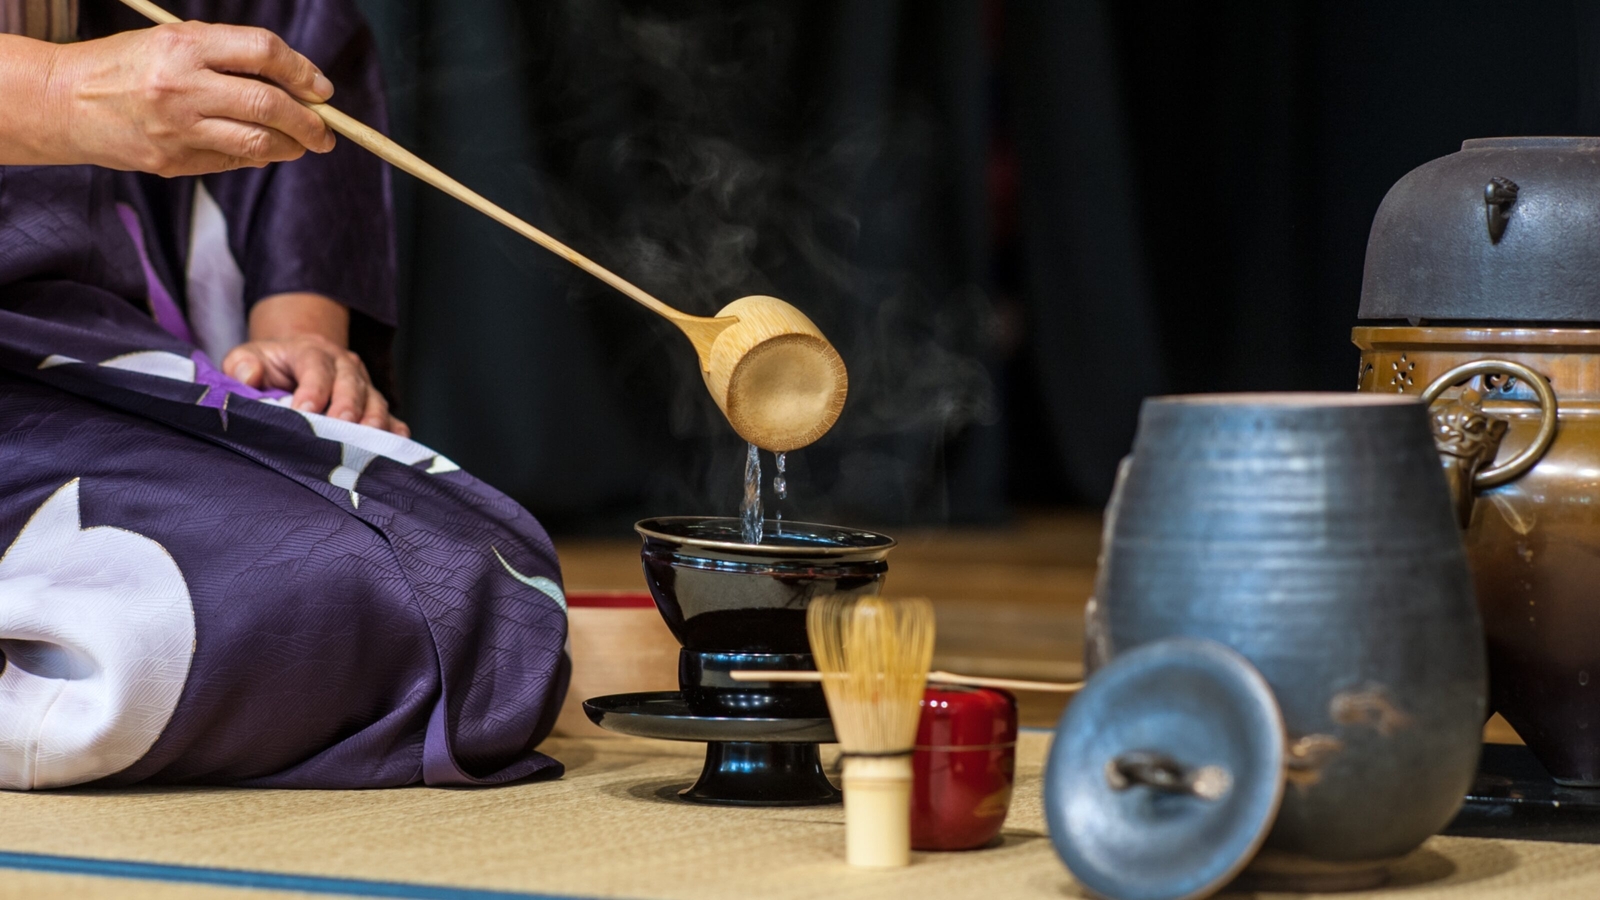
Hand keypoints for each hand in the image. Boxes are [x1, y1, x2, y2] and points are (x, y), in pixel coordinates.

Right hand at [44, 22, 336, 174]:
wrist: (65, 102)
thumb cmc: (129, 66)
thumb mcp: (175, 42)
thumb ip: (231, 56)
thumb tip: (299, 87)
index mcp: (185, 45)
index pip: (263, 52)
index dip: (303, 72)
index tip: (322, 91)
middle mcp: (182, 86)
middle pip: (269, 105)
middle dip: (310, 123)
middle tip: (327, 132)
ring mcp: (177, 128)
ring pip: (258, 143)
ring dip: (291, 147)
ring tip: (301, 145)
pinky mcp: (171, 161)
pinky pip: (231, 162)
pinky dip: (255, 158)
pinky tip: (259, 151)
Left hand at [223, 333, 408, 436]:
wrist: (298, 358)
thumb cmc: (270, 365)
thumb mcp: (248, 357)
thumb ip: (241, 364)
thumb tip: (249, 377)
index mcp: (311, 351)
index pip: (315, 366)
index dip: (312, 388)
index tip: (304, 411)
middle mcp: (344, 365)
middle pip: (351, 383)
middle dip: (348, 406)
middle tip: (340, 426)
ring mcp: (363, 385)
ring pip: (375, 400)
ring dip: (373, 421)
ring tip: (367, 442)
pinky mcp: (373, 404)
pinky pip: (391, 417)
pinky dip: (395, 432)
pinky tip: (396, 447)